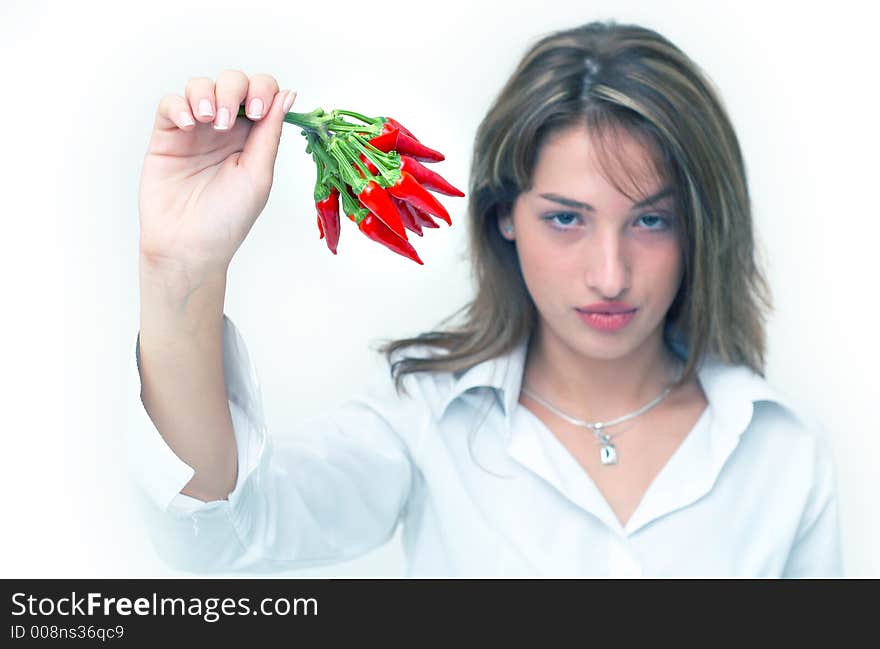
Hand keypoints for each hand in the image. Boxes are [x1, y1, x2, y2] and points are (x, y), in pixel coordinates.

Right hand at [138, 70, 295, 274]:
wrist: (189, 245)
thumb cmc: (228, 219)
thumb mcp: (259, 175)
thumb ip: (270, 133)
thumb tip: (288, 95)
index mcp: (254, 138)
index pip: (262, 93)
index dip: (262, 91)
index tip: (258, 112)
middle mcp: (226, 130)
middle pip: (232, 81)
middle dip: (233, 91)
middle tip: (227, 122)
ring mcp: (196, 131)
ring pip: (200, 86)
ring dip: (206, 95)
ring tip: (208, 122)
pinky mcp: (167, 136)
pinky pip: (170, 104)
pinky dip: (179, 106)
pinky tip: (189, 126)